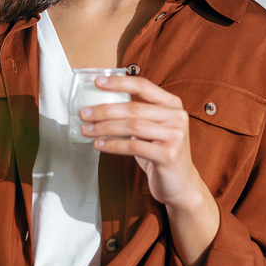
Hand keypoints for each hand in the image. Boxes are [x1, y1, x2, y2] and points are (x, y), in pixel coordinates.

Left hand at [80, 76, 207, 210]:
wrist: (181, 183)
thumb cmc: (161, 153)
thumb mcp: (152, 129)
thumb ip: (136, 115)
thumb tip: (100, 106)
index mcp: (173, 104)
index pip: (143, 86)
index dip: (119, 83)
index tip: (98, 82)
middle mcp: (177, 117)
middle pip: (134, 108)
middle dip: (105, 110)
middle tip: (84, 113)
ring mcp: (175, 135)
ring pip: (132, 126)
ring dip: (105, 128)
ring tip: (87, 129)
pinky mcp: (169, 154)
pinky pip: (134, 146)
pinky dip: (113, 145)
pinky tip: (99, 145)